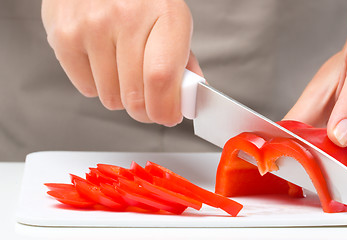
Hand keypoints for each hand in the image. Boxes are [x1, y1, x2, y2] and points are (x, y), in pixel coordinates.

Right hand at [41, 0, 201, 125]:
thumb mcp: (170, 20)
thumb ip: (183, 60)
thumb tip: (188, 99)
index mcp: (165, 14)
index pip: (161, 78)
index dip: (165, 109)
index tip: (168, 116)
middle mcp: (127, 17)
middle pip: (135, 96)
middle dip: (145, 110)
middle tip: (148, 102)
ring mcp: (91, 26)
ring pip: (110, 98)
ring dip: (120, 95)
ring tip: (122, 69)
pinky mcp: (64, 36)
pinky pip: (86, 88)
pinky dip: (97, 85)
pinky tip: (102, 61)